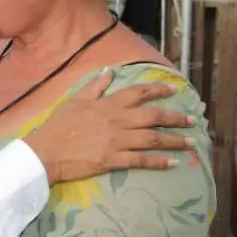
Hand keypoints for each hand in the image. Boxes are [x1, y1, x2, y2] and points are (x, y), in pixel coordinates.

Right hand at [25, 70, 195, 185]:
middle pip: (153, 116)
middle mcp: (117, 120)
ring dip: (174, 140)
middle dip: (175, 117)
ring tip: (190, 142)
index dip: (157, 90)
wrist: (45, 152)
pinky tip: (173, 163)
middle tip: (191, 120)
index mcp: (107, 104)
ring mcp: (117, 141)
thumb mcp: (74, 101)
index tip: (172, 90)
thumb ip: (95, 88)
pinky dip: (159, 161)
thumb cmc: (57, 126)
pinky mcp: (113, 160)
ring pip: (152, 138)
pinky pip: (141, 160)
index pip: (138, 93)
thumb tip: (108, 72)